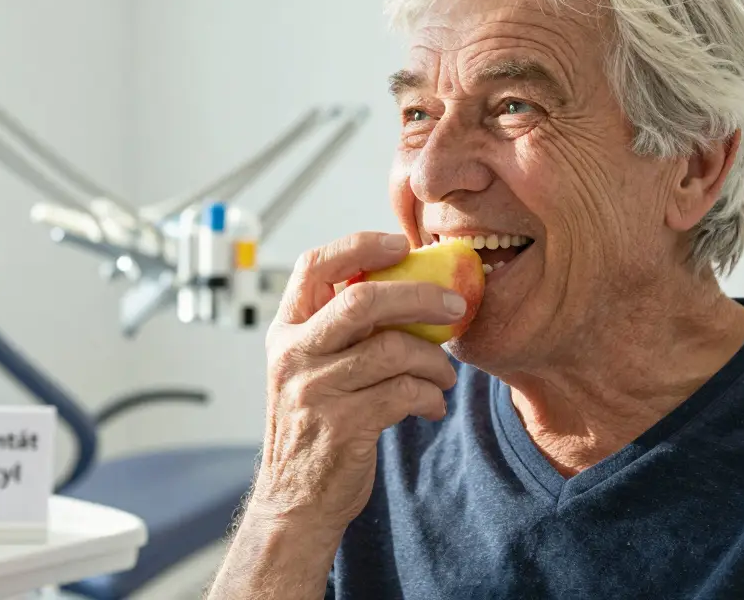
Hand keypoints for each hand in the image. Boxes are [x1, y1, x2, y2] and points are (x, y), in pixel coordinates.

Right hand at [250, 231, 463, 532]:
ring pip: (393, 349)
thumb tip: (409, 285)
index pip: (315, 265)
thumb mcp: (311, 367)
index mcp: (286, 329)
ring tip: (445, 374)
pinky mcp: (343, 425)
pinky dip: (430, 397)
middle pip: (362, 300)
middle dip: (420, 295)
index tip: (401, 243)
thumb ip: (341, 329)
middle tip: (456, 305)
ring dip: (434, 360)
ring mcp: (315, 389)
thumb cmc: (316, 424)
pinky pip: (405, 393)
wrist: (296, 500)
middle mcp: (294, 354)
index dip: (360, 246)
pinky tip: (432, 406)